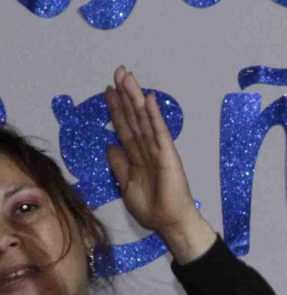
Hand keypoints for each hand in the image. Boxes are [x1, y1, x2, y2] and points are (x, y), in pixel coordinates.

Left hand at [104, 68, 213, 261]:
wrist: (170, 223)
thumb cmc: (153, 208)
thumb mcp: (126, 186)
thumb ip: (119, 165)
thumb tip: (110, 146)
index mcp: (137, 156)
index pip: (124, 127)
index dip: (116, 108)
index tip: (108, 90)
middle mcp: (147, 148)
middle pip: (133, 117)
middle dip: (125, 94)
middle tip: (119, 71)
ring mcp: (159, 150)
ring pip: (144, 119)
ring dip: (136, 98)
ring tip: (128, 78)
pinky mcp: (168, 156)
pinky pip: (159, 132)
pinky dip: (154, 116)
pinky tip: (149, 100)